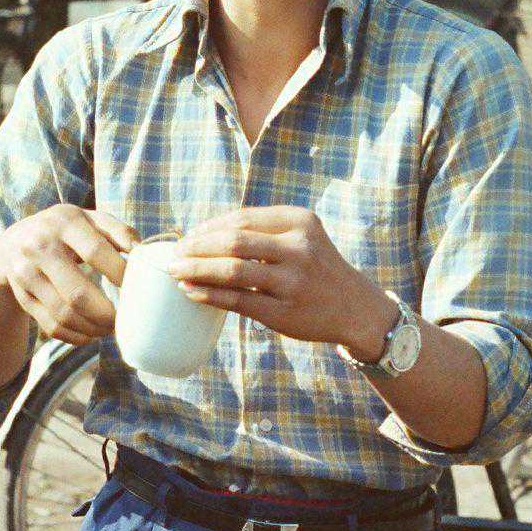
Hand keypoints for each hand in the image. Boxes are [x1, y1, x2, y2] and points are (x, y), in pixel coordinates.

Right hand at [0, 205, 136, 345]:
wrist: (15, 242)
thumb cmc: (67, 230)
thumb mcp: (90, 219)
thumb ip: (119, 231)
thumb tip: (144, 253)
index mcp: (63, 222)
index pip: (95, 251)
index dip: (119, 272)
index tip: (136, 286)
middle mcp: (39, 247)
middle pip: (77, 293)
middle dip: (106, 314)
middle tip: (124, 320)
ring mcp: (26, 274)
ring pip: (63, 314)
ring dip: (92, 328)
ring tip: (110, 328)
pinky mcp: (22, 296)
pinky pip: (50, 325)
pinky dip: (75, 336)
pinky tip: (90, 333)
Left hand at [166, 206, 393, 351]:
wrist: (355, 307)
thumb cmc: (316, 268)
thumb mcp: (302, 237)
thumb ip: (263, 231)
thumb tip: (203, 234)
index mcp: (300, 222)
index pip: (241, 219)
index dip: (208, 228)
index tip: (188, 237)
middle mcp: (299, 248)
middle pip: (233, 241)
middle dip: (197, 247)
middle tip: (175, 255)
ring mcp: (293, 281)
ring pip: (232, 271)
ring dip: (197, 271)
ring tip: (176, 273)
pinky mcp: (285, 311)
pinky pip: (238, 301)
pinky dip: (209, 295)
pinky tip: (192, 292)